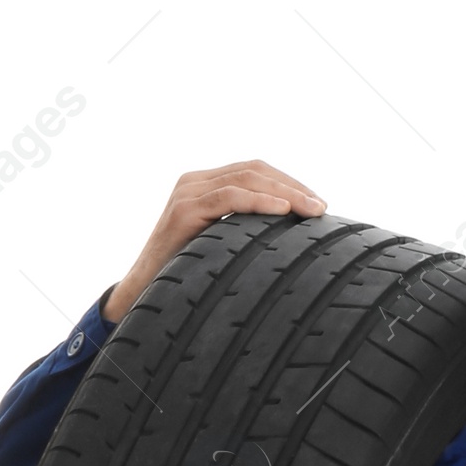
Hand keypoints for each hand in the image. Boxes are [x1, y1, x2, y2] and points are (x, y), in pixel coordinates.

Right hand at [103, 161, 326, 323]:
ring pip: (246, 178)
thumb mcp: (220, 250)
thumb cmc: (184, 279)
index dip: (288, 183)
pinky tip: (284, 212)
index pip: (254, 172)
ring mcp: (188, 193)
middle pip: (254, 170)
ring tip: (311, 209)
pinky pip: (229, 197)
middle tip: (322, 207)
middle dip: (293, 186)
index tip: (317, 204)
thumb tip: (288, 243)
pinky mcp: (183, 210)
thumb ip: (244, 235)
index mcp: (204, 187)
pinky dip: (259, 202)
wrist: (143, 295)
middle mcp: (194, 182)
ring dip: (284, 193)